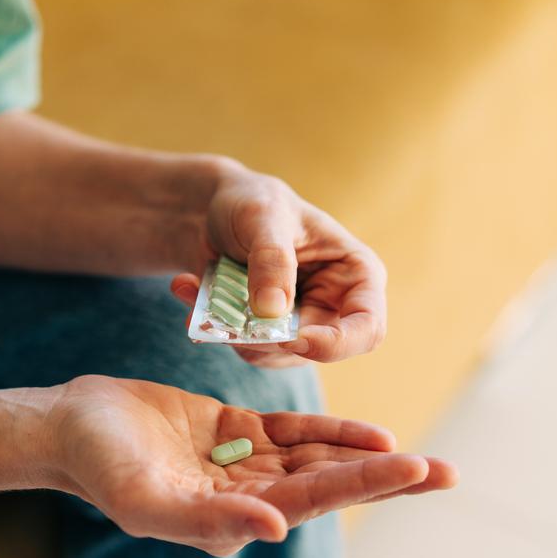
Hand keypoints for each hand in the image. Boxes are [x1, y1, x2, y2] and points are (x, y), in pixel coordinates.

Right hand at [46, 375, 456, 555]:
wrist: (71, 427)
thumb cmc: (100, 466)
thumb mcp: (145, 498)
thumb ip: (209, 521)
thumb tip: (277, 530)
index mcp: (233, 520)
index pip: (312, 501)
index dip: (365, 482)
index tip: (413, 467)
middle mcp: (249, 498)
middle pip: (332, 486)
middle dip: (390, 480)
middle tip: (449, 474)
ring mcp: (246, 466)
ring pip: (322, 461)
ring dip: (371, 456)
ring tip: (426, 462)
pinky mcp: (238, 433)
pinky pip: (297, 433)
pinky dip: (334, 432)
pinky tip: (374, 433)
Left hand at [171, 158, 386, 367]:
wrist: (215, 209)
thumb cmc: (253, 201)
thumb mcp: (262, 217)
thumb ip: (271, 260)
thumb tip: (272, 312)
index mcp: (357, 274)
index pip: (367, 328)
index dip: (335, 343)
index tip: (289, 337)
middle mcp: (336, 306)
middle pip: (316, 351)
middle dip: (266, 338)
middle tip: (224, 316)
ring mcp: (303, 324)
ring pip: (276, 356)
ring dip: (233, 332)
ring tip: (196, 289)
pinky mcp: (270, 335)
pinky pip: (245, 349)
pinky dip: (214, 327)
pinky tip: (189, 289)